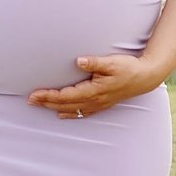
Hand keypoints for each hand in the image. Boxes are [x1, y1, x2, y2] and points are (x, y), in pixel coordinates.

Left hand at [29, 52, 166, 118]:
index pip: (65, 95)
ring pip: (72, 109)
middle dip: (46, 102)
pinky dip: (70, 113)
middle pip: (65, 104)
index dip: (48, 96)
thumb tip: (79, 61)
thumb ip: (94, 62)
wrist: (145, 77)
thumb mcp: (112, 62)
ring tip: (39, 105)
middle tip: (29, 100)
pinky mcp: (102, 103)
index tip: (34, 95)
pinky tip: (61, 114)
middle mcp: (94, 100)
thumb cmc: (128, 68)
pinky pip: (82, 112)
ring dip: (54, 107)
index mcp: (93, 90)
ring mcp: (98, 104)